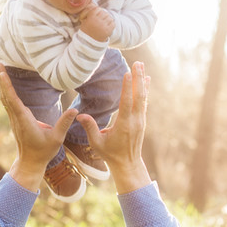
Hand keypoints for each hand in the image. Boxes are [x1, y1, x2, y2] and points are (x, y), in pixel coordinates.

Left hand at [0, 63, 77, 191]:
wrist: (30, 162)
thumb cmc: (44, 152)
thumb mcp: (57, 138)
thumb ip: (64, 123)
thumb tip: (75, 110)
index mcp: (24, 120)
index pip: (13, 100)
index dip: (7, 85)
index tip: (1, 72)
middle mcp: (16, 117)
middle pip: (6, 95)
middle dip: (1, 79)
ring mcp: (14, 118)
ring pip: (5, 98)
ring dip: (2, 83)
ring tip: (0, 68)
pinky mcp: (16, 119)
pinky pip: (8, 102)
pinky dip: (6, 90)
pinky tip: (5, 82)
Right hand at [76, 62, 150, 193]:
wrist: (127, 164)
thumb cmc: (110, 154)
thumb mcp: (96, 143)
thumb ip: (90, 128)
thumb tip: (79, 115)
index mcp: (124, 124)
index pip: (126, 102)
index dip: (127, 87)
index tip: (128, 73)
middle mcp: (135, 120)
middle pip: (138, 96)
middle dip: (138, 78)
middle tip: (137, 63)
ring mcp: (140, 120)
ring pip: (143, 97)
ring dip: (142, 81)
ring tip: (141, 66)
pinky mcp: (141, 121)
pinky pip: (144, 102)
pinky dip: (144, 90)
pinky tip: (146, 80)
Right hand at [78, 3, 114, 41]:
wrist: (88, 44)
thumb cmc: (86, 31)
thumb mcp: (84, 21)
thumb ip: (90, 14)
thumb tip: (94, 5)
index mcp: (91, 18)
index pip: (97, 9)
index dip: (97, 11)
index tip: (97, 14)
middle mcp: (97, 21)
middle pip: (104, 12)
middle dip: (103, 15)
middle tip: (101, 19)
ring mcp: (103, 26)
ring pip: (109, 17)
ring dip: (107, 19)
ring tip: (104, 23)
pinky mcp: (108, 31)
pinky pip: (113, 23)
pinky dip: (111, 24)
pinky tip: (107, 26)